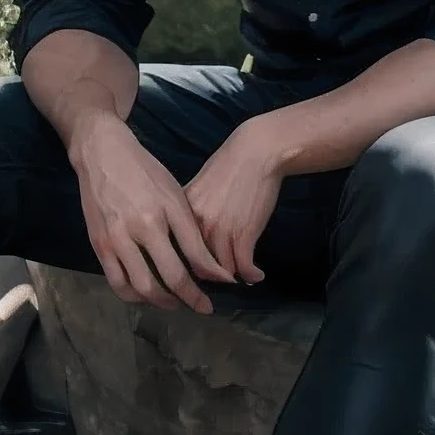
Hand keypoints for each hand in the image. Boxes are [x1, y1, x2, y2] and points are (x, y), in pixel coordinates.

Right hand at [70, 113, 231, 314]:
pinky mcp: (99, 245)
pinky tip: (146, 295)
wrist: (102, 155)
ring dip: (162, 302)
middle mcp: (140, 228)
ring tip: (174, 303)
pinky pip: (117, 283)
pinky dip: (134, 296)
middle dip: (190, 298)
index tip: (225, 286)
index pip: (195, 256)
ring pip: (142, 287)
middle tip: (201, 306)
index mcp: (164, 212)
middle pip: (170, 277)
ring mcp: (116, 238)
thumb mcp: (174, 194)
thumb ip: (190, 230)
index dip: (213, 277)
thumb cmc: (144, 172)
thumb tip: (207, 264)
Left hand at [185, 118, 282, 286]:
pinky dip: (251, 275)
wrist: (257, 152)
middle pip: (197, 266)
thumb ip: (192, 212)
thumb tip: (188, 234)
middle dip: (209, 278)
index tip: (196, 273)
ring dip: (233, 277)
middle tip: (219, 282)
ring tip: (240, 278)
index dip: (186, 265)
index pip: (177, 250)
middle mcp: (197, 225)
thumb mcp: (200, 188)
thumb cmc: (230, 166)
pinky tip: (257, 275)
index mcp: (182, 213)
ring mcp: (220, 231)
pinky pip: (244, 266)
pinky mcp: (243, 234)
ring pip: (222, 270)